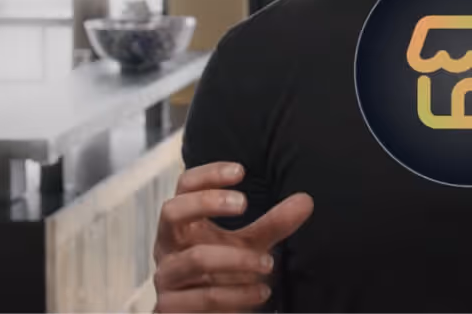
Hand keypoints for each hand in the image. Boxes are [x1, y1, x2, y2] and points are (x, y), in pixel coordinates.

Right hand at [153, 162, 313, 312]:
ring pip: (195, 258)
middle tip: (243, 203)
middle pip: (172, 210)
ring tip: (268, 263)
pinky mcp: (169, 307)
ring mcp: (166, 276)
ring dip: (237, 259)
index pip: (184, 186)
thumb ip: (274, 224)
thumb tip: (306, 200)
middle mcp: (167, 245)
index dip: (207, 174)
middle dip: (207, 202)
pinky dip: (236, 294)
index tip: (240, 171)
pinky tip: (260, 292)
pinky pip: (203, 297)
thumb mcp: (250, 245)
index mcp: (183, 223)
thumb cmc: (224, 273)